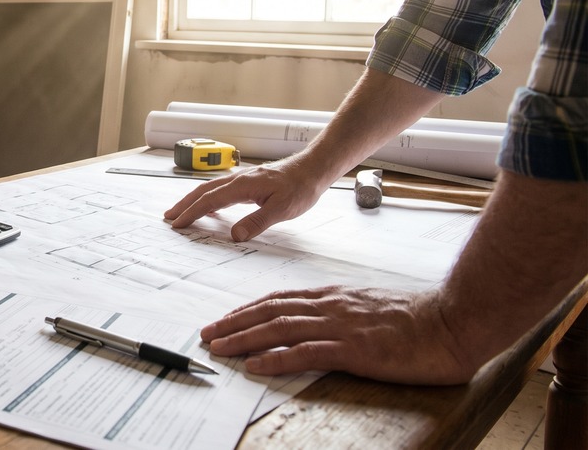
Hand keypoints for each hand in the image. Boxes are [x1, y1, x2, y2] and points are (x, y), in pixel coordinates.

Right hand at [163, 160, 329, 240]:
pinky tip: (211, 208)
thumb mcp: (282, 209)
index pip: (210, 200)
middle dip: (184, 204)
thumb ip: (257, 222)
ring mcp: (242, 180)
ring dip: (193, 200)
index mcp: (242, 186)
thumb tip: (234, 235)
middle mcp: (238, 180)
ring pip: (210, 189)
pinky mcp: (249, 182)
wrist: (313, 169)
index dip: (192, 213)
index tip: (178, 224)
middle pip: (203, 191)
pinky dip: (209, 199)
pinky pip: (221, 190)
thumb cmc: (300, 188)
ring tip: (180, 211)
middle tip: (168, 217)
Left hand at [200, 286, 476, 384]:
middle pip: (271, 311)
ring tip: (218, 347)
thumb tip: (317, 323)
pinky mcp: (355, 349)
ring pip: (280, 328)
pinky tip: (255, 365)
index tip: (226, 319)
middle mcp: (331, 306)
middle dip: (235, 322)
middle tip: (208, 333)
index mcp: (334, 297)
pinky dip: (276, 358)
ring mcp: (341, 327)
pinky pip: (307, 352)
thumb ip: (342, 312)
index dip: (248, 309)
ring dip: (244, 338)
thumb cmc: (418, 320)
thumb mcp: (370, 308)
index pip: (280, 300)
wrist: (453, 322)